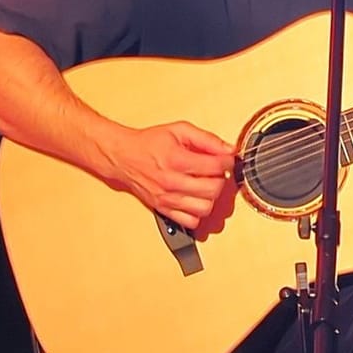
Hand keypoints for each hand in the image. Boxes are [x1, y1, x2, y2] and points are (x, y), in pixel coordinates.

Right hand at [102, 121, 235, 229]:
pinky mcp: (164, 209)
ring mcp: (168, 198)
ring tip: (205, 186)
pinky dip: (198, 213)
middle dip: (220, 179)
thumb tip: (228, 149)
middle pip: (213, 190)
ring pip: (205, 208)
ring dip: (211, 198)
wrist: (123, 157)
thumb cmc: (149, 144)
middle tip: (215, 172)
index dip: (227, 162)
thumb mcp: (179, 131)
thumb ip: (207, 139)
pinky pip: (191, 222)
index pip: (216, 167)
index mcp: (177, 160)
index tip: (226, 160)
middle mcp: (172, 182)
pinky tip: (196, 199)